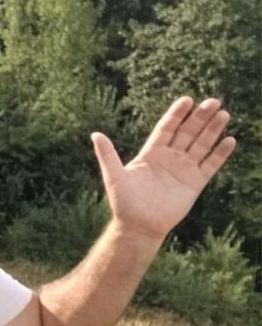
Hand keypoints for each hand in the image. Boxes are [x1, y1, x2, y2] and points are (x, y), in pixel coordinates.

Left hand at [92, 97, 235, 239]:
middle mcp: (169, 157)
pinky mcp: (195, 183)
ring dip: (212, 130)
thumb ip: (107, 155)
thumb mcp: (114, 176)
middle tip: (213, 102)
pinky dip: (220, 153)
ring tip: (224, 114)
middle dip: (199, 117)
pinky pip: (210, 165)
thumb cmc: (124, 202)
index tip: (187, 100)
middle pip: (187, 132)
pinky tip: (229, 140)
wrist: (139, 225)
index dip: (176, 114)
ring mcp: (183, 169)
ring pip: (201, 145)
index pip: (166, 128)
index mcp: (151, 153)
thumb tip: (95, 134)